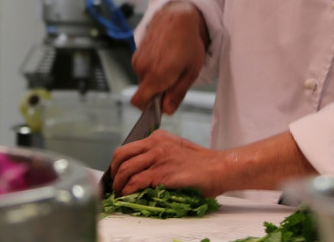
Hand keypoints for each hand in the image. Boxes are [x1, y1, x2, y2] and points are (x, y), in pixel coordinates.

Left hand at [108, 130, 225, 196]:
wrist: (219, 168)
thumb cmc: (202, 164)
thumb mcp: (177, 150)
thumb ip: (159, 154)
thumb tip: (141, 169)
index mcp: (158, 137)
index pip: (127, 148)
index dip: (117, 163)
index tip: (116, 174)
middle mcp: (156, 144)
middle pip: (121, 156)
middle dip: (113, 173)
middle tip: (114, 185)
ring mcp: (158, 158)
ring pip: (125, 169)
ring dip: (118, 184)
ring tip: (119, 194)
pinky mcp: (162, 173)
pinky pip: (136, 181)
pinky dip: (128, 190)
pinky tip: (128, 195)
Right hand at [131, 0, 207, 114]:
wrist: (177, 16)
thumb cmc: (188, 43)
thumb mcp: (191, 71)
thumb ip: (177, 93)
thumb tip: (167, 110)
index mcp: (156, 76)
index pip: (139, 102)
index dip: (148, 108)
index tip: (161, 104)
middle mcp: (142, 68)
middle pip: (144, 92)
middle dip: (157, 91)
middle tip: (174, 79)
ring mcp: (138, 59)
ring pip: (144, 80)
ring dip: (155, 79)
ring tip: (171, 65)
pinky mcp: (137, 52)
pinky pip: (142, 68)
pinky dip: (152, 68)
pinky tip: (164, 57)